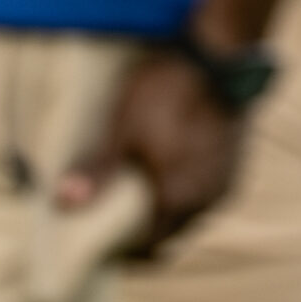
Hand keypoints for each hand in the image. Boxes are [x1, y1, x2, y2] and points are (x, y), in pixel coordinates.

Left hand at [56, 47, 245, 254]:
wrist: (222, 50)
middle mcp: (208, 200)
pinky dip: (187, 188)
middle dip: (143, 231)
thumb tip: (62, 204)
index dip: (122, 251)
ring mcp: (228, 181)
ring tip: (142, 187)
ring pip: (191, 212)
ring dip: (168, 208)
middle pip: (170, 233)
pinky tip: (171, 165)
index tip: (100, 242)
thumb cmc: (167, 88)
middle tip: (115, 213)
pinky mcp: (238, 161)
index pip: (148, 250)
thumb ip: (97, 169)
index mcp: (179, 200)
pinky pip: (207, 191)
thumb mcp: (123, 125)